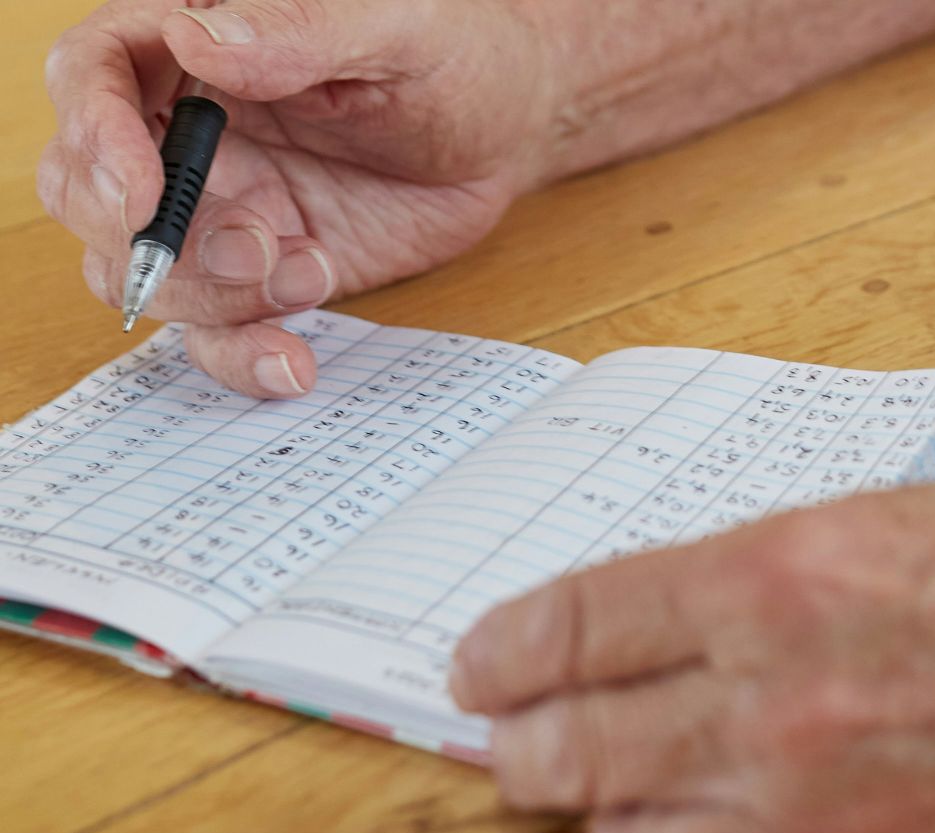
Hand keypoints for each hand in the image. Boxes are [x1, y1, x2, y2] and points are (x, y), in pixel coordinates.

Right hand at [40, 0, 556, 396]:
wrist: (510, 128)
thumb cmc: (452, 54)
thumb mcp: (390, 27)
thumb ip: (296, 32)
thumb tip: (200, 40)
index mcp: (192, 48)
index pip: (89, 74)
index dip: (94, 132)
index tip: (144, 189)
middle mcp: (188, 132)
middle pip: (89, 190)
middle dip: (150, 237)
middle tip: (251, 247)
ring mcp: (221, 209)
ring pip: (144, 272)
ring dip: (212, 295)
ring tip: (310, 269)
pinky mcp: (267, 275)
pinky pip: (216, 330)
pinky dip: (240, 356)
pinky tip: (290, 361)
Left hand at [450, 455, 934, 832]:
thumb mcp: (923, 511)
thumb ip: (786, 578)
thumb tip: (684, 624)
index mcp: (786, 571)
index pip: (568, 626)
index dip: (505, 654)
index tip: (486, 668)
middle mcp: (783, 702)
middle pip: (559, 757)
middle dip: (529, 746)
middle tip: (535, 738)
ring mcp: (835, 818)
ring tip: (629, 807)